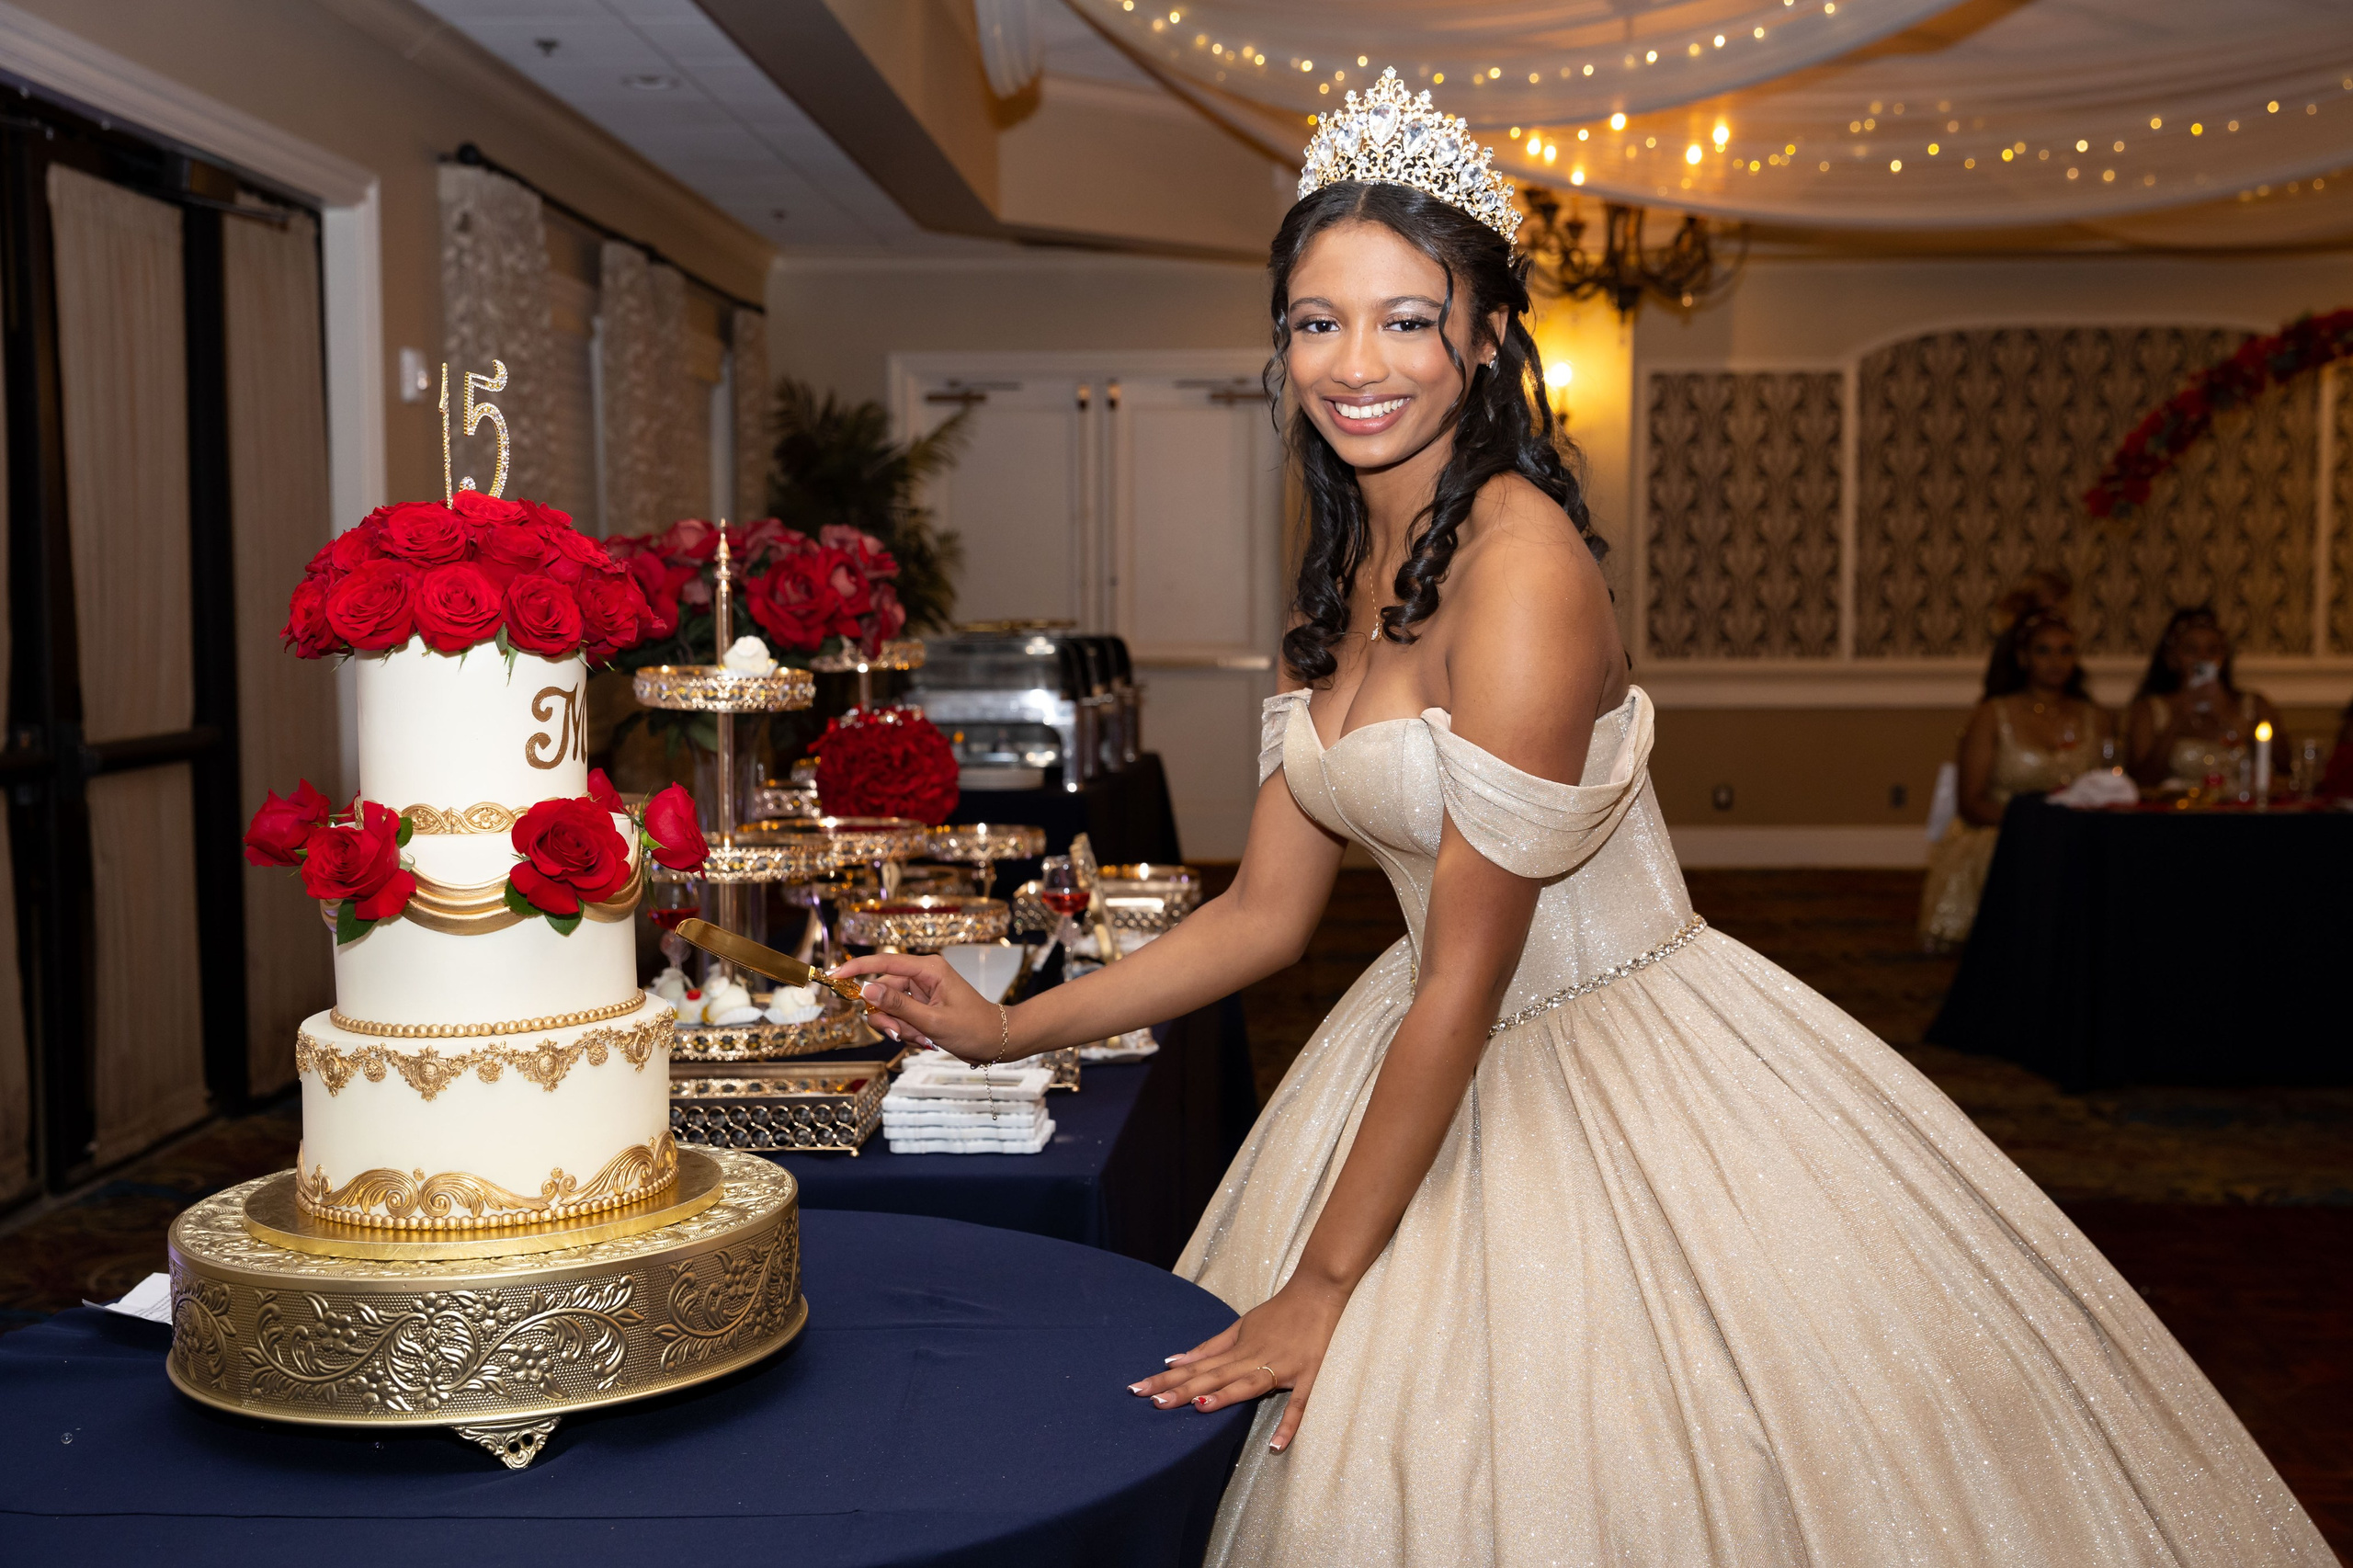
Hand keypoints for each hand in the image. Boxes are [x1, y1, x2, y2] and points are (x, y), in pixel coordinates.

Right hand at [829, 952, 1000, 1061]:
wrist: (996, 1041)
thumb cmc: (973, 1028)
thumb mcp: (932, 1021)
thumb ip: (897, 1005)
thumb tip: (866, 989)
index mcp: (928, 969)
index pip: (883, 962)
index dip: (855, 968)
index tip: (832, 976)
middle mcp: (922, 975)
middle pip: (882, 992)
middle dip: (889, 1018)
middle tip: (903, 1035)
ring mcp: (920, 990)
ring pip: (889, 1009)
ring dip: (900, 1029)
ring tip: (923, 1039)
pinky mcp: (920, 1005)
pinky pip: (899, 1018)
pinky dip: (907, 1032)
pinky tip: (925, 1040)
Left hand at [1125, 1278, 1345, 1453]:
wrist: (1319, 1292)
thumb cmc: (1279, 1312)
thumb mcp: (1241, 1325)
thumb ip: (1210, 1347)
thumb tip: (1175, 1359)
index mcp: (1238, 1348)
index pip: (1196, 1367)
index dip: (1168, 1378)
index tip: (1139, 1389)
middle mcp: (1255, 1358)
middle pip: (1214, 1376)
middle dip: (1184, 1390)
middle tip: (1154, 1403)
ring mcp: (1282, 1367)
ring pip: (1248, 1384)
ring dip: (1224, 1396)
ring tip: (1198, 1408)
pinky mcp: (1308, 1376)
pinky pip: (1299, 1404)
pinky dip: (1289, 1423)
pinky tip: (1276, 1445)